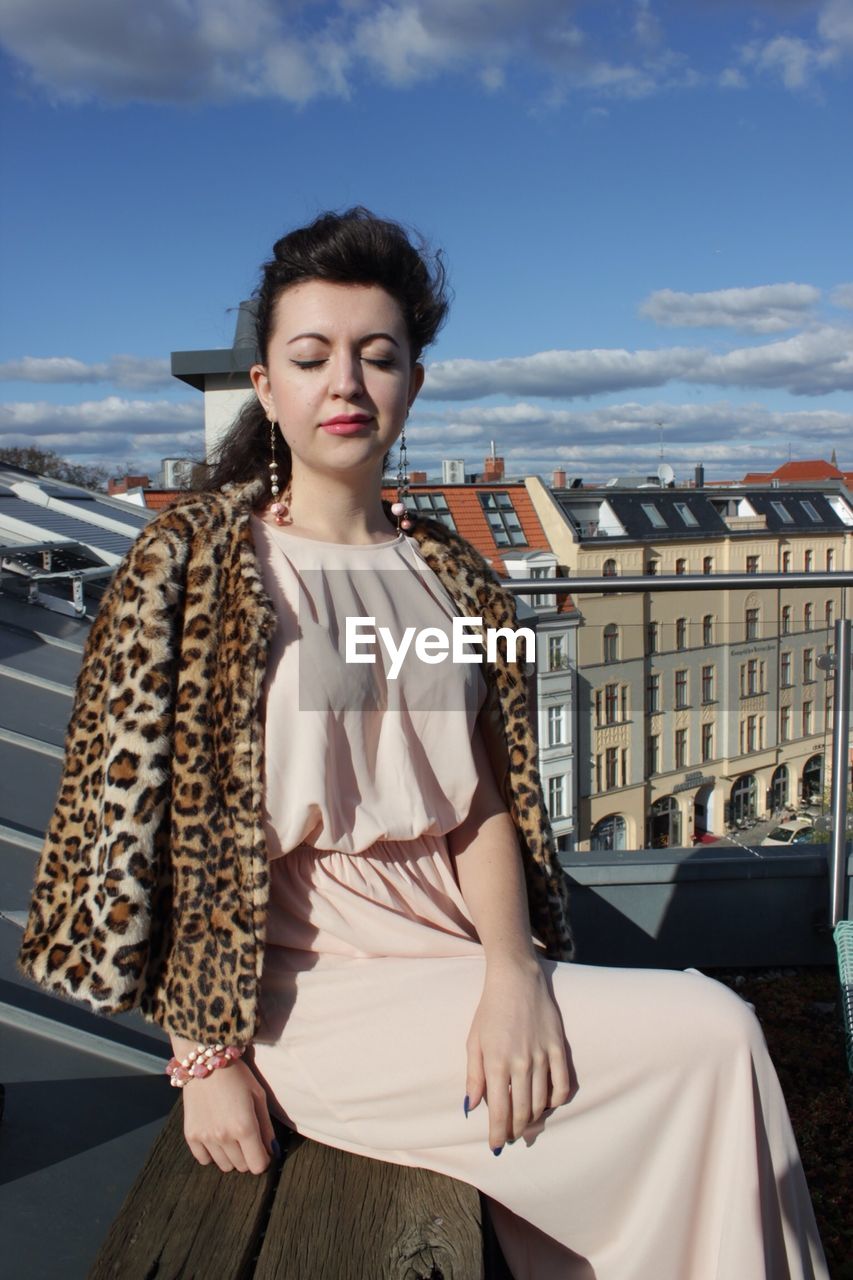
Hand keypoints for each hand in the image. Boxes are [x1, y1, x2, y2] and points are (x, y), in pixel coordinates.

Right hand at [181, 1059, 277, 1173]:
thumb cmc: (237, 1075)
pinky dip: (212, 1153)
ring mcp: (205, 1138)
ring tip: (231, 1135)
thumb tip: (272, 1151)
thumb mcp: (258, 1096)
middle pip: (242, 1166)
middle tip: (247, 1137)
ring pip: (224, 1165)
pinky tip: (215, 1136)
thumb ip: (266, 1127)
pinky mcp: (191, 1135)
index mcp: (245, 1127)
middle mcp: (224, 1137)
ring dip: (231, 1156)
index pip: (258, 1165)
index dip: (264, 1159)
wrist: (204, 1062)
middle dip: (248, 1155)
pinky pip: (204, 1160)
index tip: (263, 1149)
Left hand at [465, 956, 569, 1150]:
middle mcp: (520, 1063)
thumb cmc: (490, 1010)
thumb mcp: (473, 1041)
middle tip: (511, 1137)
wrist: (517, 980)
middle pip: (522, 1111)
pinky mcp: (558, 1048)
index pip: (499, 1111)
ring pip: (541, 1102)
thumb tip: (471, 1108)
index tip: (495, 1146)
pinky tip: (548, 1104)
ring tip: (526, 1124)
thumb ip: (473, 1077)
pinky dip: (556, 1101)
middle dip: (515, 1130)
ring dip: (534, 1119)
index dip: (497, 1133)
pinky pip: (562, 1085)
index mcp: (496, 1063)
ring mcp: (542, 1056)